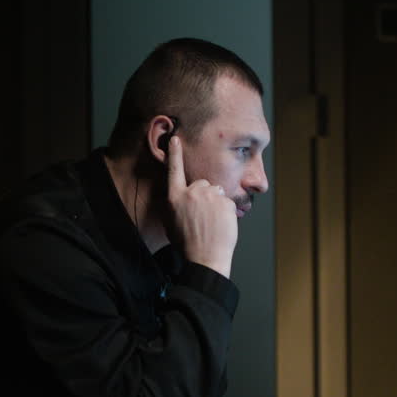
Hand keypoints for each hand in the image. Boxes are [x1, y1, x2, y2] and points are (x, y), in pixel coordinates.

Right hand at [165, 134, 236, 276]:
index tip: (175, 138)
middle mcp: (192, 193)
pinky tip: (220, 225)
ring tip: (211, 223)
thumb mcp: (170, 222)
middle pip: (201, 184)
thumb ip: (175, 204)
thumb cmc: (186, 244)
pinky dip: (225, 212)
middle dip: (203, 196)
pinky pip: (226, 202)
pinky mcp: (225, 202)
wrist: (205, 258)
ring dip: (215, 203)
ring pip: (215, 192)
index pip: (174, 170)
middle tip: (202, 217)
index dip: (174, 154)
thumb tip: (181, 197)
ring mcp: (210, 196)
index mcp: (175, 198)